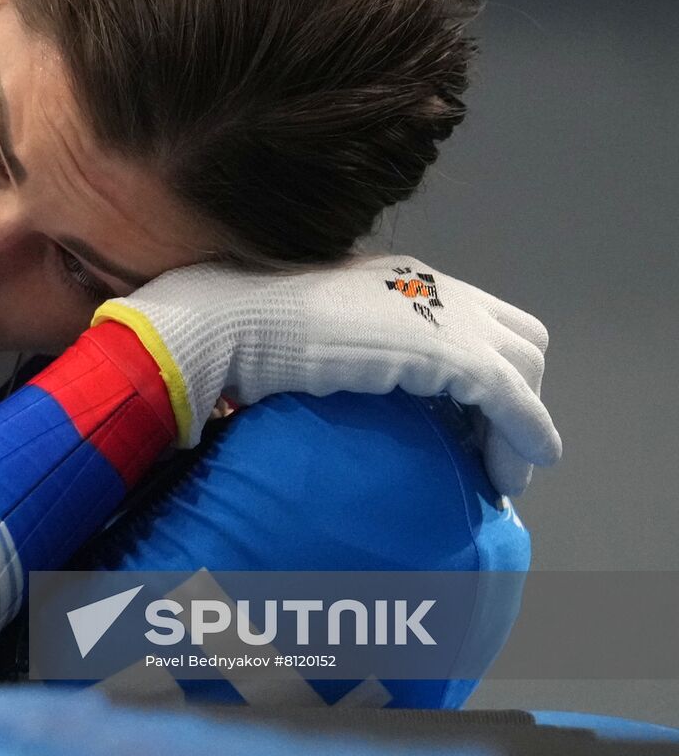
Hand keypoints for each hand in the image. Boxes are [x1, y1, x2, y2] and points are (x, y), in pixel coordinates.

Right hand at [91, 254, 559, 496]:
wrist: (231, 321)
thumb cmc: (243, 329)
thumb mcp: (307, 334)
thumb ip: (341, 348)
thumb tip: (332, 382)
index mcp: (398, 278)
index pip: (474, 318)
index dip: (485, 373)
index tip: (466, 425)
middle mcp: (432, 286)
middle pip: (517, 338)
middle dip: (519, 396)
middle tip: (491, 452)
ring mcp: (443, 314)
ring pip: (524, 368)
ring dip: (522, 425)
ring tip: (500, 477)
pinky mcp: (447, 352)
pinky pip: (510, 399)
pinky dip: (525, 435)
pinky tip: (512, 475)